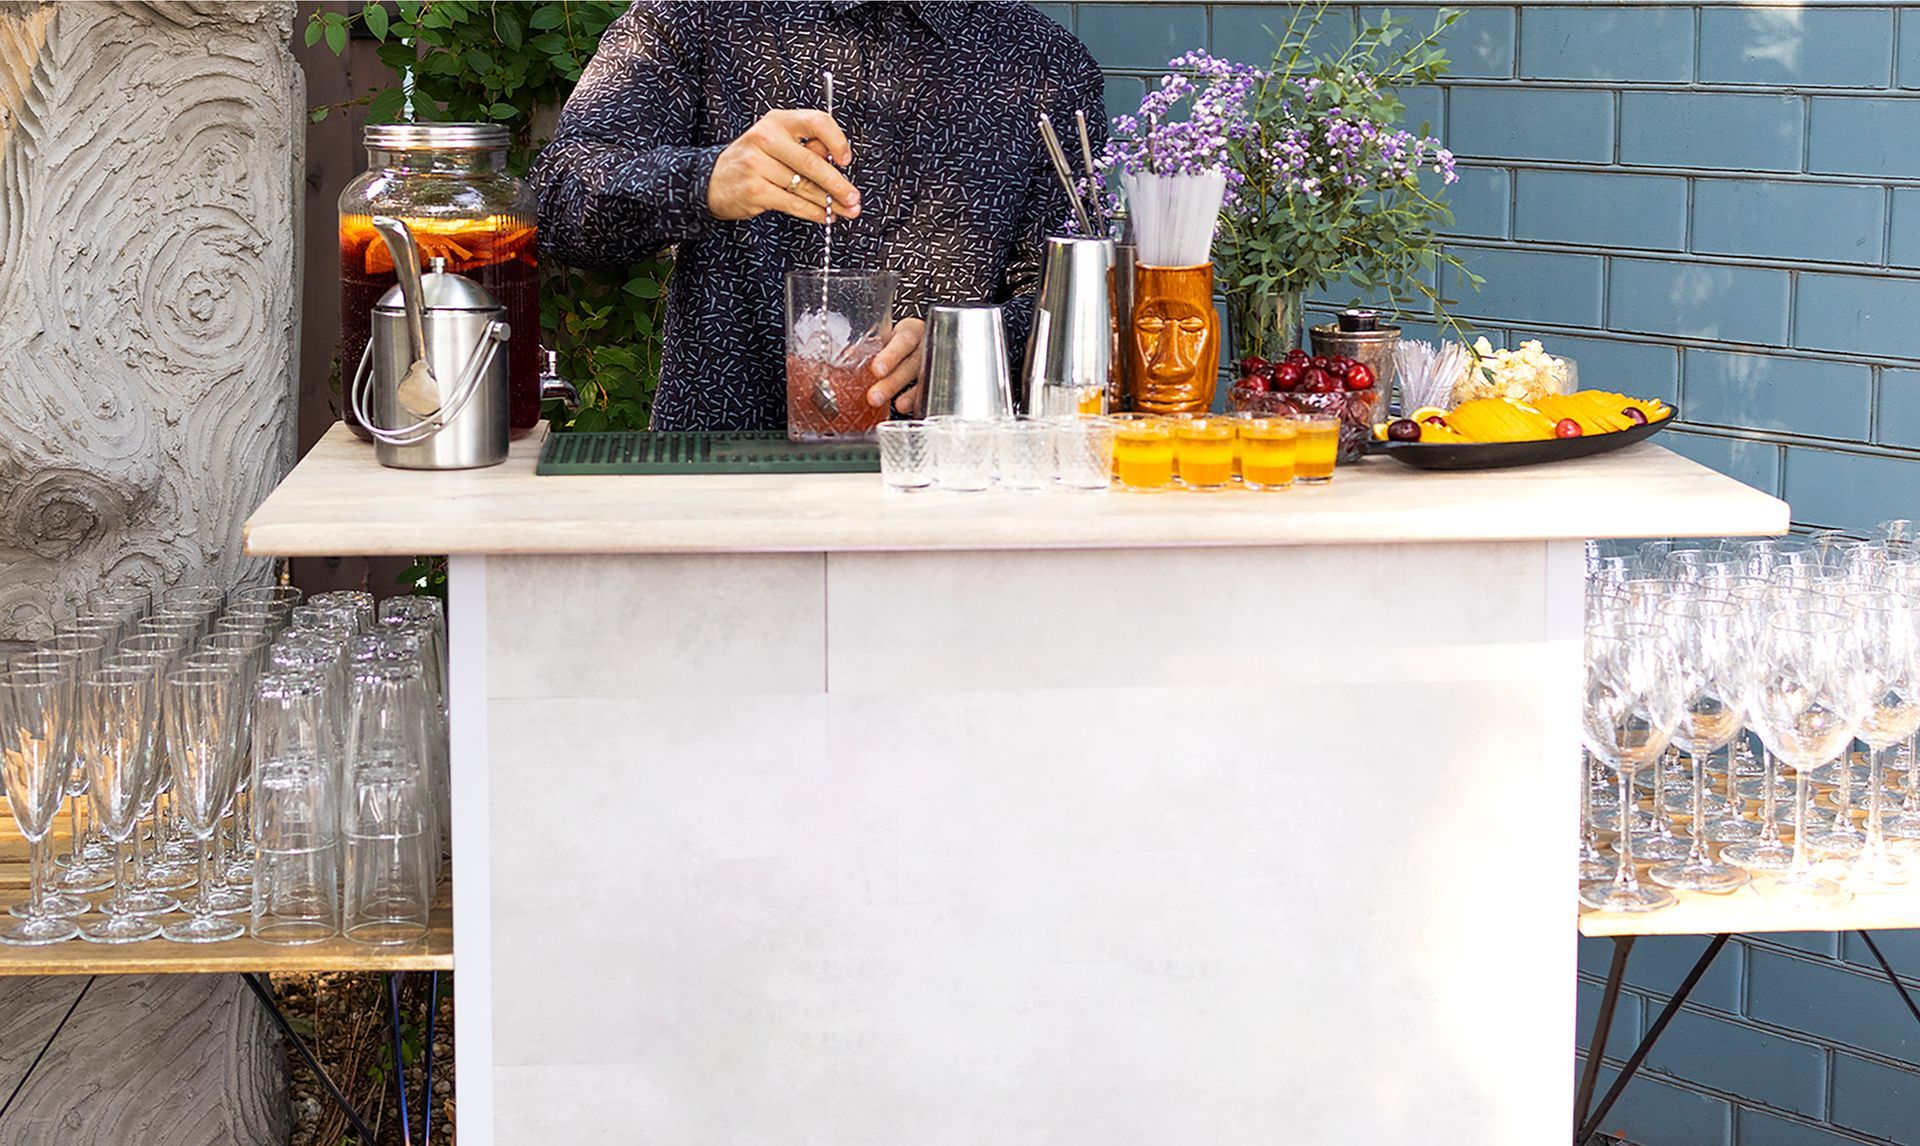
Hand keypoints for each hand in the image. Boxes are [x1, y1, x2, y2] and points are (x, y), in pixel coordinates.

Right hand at [707, 109, 860, 223]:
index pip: (816, 121)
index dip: (836, 140)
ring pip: (805, 187)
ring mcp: (757, 165)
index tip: (846, 159)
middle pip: (812, 162)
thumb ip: (806, 148)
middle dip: (839, 184)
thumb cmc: (753, 161)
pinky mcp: (755, 190)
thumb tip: (837, 163)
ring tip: (846, 211)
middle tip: (854, 198)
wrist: (712, 180)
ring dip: (830, 203)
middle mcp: (765, 138)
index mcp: (777, 121)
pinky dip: (813, 212)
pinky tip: (825, 216)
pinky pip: (793, 203)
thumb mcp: (776, 144)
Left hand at [865, 318, 924, 412]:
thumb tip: (848, 354)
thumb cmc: (896, 339)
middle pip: (912, 364)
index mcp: (911, 331)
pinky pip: (925, 392)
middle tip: (875, 396)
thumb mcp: (885, 335)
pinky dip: (916, 401)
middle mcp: (924, 348)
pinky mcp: (931, 381)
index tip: (876, 369)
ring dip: (908, 395)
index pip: (903, 341)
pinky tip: (906, 408)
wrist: (916, 341)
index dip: (891, 356)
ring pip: (921, 380)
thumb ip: (871, 345)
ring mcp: (930, 365)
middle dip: (893, 382)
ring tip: (896, 406)